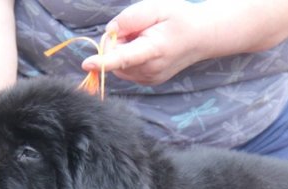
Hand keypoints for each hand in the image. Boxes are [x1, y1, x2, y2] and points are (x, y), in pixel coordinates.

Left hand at [81, 0, 208, 85]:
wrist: (201, 38)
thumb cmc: (178, 18)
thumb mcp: (156, 7)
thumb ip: (130, 18)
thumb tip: (110, 33)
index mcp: (154, 49)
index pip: (125, 57)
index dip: (104, 61)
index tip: (87, 64)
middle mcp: (150, 69)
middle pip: (115, 59)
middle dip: (116, 43)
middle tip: (137, 29)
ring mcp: (149, 79)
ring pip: (118, 65)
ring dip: (122, 50)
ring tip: (144, 38)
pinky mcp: (148, 82)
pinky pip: (125, 70)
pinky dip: (128, 58)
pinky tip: (145, 48)